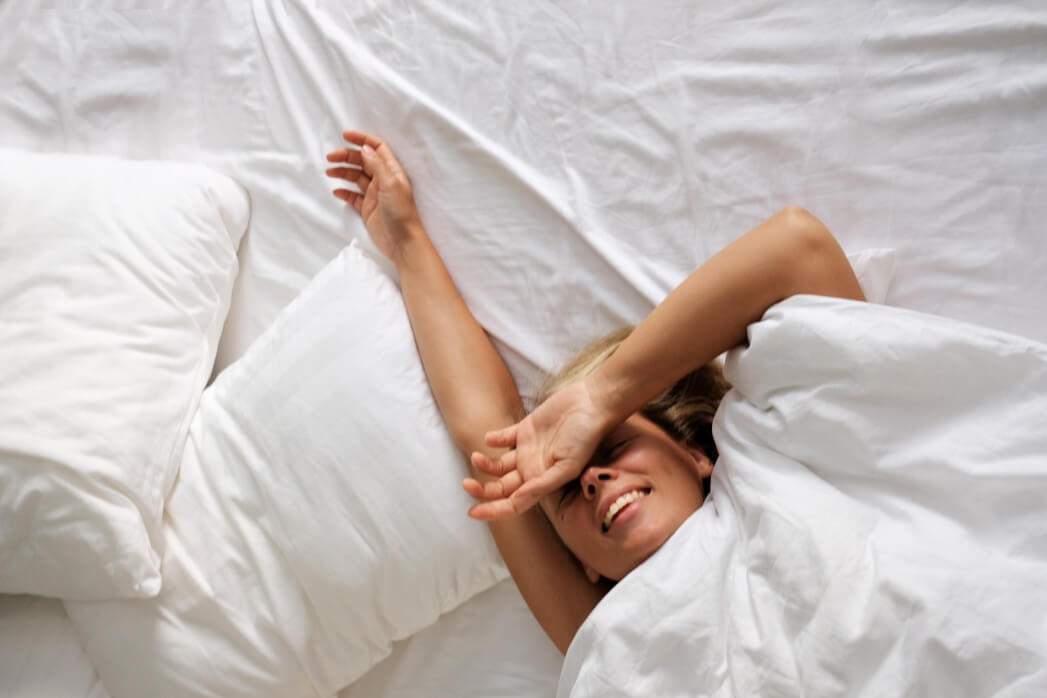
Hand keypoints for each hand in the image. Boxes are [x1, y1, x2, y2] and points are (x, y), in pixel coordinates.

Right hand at [326, 130, 422, 262]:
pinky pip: (353, 197)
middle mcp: (383, 180)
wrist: (403, 243)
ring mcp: (374, 195)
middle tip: (330, 157)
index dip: (362, 139)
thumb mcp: (391, 184)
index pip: (377, 148)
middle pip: (362, 161)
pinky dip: (344, 192)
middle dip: (346, 156)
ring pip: (355, 177)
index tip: (345, 135)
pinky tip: (336, 191)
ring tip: (329, 172)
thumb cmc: (401, 213)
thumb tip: (365, 148)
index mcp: (391, 171)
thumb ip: (378, 165)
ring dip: (342, 172)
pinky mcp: (367, 209)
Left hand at [464, 378, 616, 518]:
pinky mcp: (526, 428)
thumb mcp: (567, 466)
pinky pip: (504, 437)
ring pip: (499, 464)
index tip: (472, 513)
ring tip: (477, 457)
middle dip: (483, 490)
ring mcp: (528, 449)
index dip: (494, 511)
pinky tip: (490, 439)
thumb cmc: (585, 437)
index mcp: (542, 481)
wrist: (591, 404)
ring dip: (485, 465)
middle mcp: (533, 468)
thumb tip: (517, 501)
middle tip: (466, 485)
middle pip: (502, 487)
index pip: (514, 503)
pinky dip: (493, 439)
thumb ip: (542, 485)